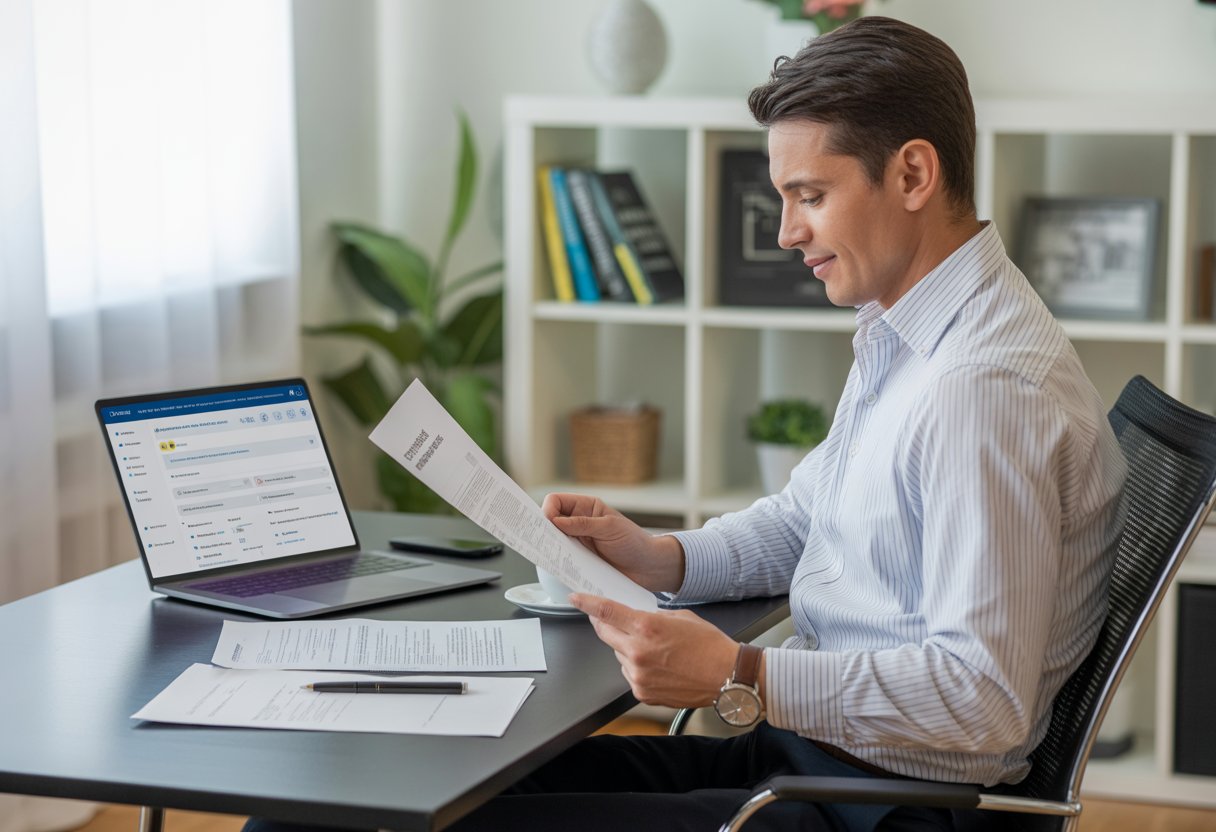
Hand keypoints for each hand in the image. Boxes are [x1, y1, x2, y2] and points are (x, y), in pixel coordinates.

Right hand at [542, 492, 683, 592]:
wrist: (648, 568)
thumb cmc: (634, 542)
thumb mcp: (609, 528)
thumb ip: (583, 523)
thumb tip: (556, 521)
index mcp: (586, 507)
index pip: (556, 501)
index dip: (549, 510)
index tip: (549, 523)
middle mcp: (578, 523)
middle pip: (550, 521)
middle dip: (543, 528)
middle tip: (541, 539)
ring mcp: (578, 543)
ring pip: (553, 541)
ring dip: (550, 546)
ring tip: (550, 553)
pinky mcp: (579, 560)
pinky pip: (562, 559)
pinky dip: (557, 561)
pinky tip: (559, 564)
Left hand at [570, 593, 738, 708]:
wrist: (727, 677)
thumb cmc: (710, 646)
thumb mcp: (680, 617)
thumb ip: (652, 616)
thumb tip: (635, 618)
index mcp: (647, 628)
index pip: (606, 612)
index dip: (587, 603)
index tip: (576, 598)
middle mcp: (638, 652)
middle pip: (605, 634)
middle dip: (605, 625)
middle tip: (612, 620)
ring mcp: (638, 675)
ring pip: (619, 655)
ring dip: (628, 648)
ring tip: (657, 650)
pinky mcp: (642, 693)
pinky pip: (630, 674)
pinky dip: (638, 667)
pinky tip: (660, 666)